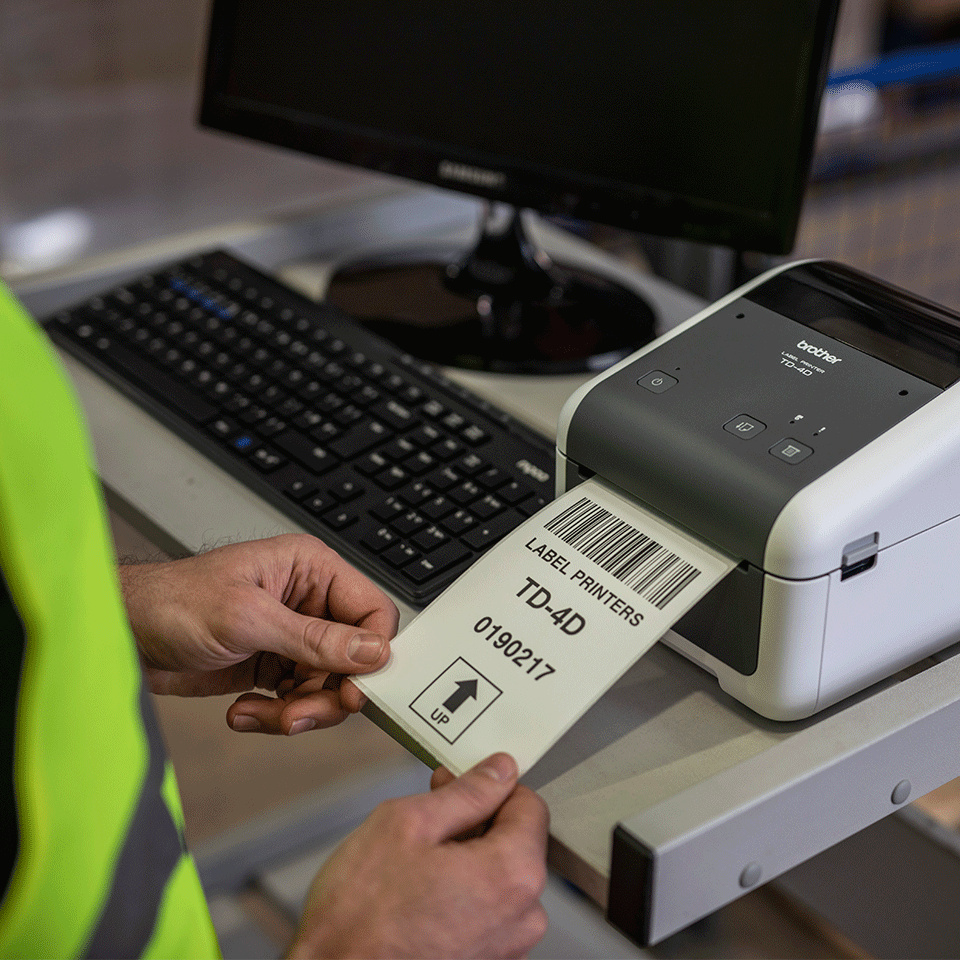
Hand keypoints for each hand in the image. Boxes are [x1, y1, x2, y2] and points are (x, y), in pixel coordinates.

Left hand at [120, 534, 397, 733]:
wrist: (122, 633)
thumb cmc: (172, 602)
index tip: (357, 690)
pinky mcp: (272, 666)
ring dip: (298, 711)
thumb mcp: (248, 619)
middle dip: (328, 694)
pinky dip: (275, 716)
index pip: (372, 612)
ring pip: (327, 687)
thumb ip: (315, 639)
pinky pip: (297, 701)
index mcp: (312, 570)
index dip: (372, 654)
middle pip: (354, 658)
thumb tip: (372, 652)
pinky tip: (244, 711)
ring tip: (265, 715)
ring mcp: (290, 636)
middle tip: (299, 714)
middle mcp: (308, 601)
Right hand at [289, 753, 549, 958]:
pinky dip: (461, 897)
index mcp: (514, 874)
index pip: (530, 805)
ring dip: (465, 861)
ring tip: (414, 865)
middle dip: (474, 824)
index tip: (456, 785)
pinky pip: (487, 914)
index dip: (490, 787)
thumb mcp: (408, 824)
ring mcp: (508, 950)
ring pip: (498, 879)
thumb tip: (500, 770)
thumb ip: (466, 792)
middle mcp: (524, 917)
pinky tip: (419, 897)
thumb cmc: (361, 914)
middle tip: (426, 819)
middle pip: (516, 843)